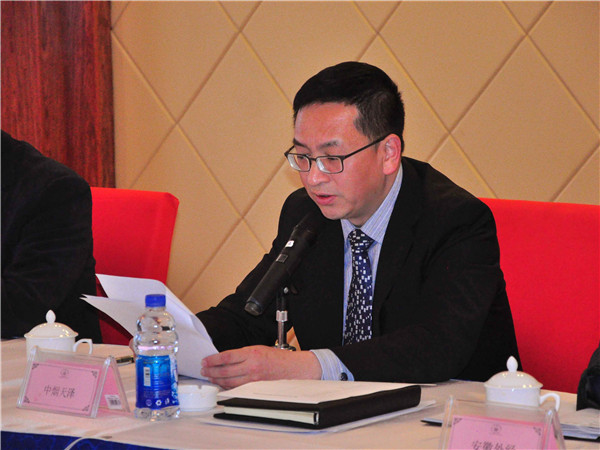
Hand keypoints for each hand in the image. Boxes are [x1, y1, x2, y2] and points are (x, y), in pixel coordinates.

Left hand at [201, 345, 321, 388]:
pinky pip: (237, 388)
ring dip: (217, 380)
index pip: (227, 357)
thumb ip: (242, 354)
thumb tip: (226, 358)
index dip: (213, 360)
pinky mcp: (256, 388)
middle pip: (225, 370)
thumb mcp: (259, 349)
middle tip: (203, 370)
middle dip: (211, 371)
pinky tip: (221, 384)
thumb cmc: (277, 358)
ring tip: (209, 377)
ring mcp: (253, 379)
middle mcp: (252, 366)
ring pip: (229, 381)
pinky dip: (227, 386)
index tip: (205, 360)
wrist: (294, 369)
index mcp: (252, 353)